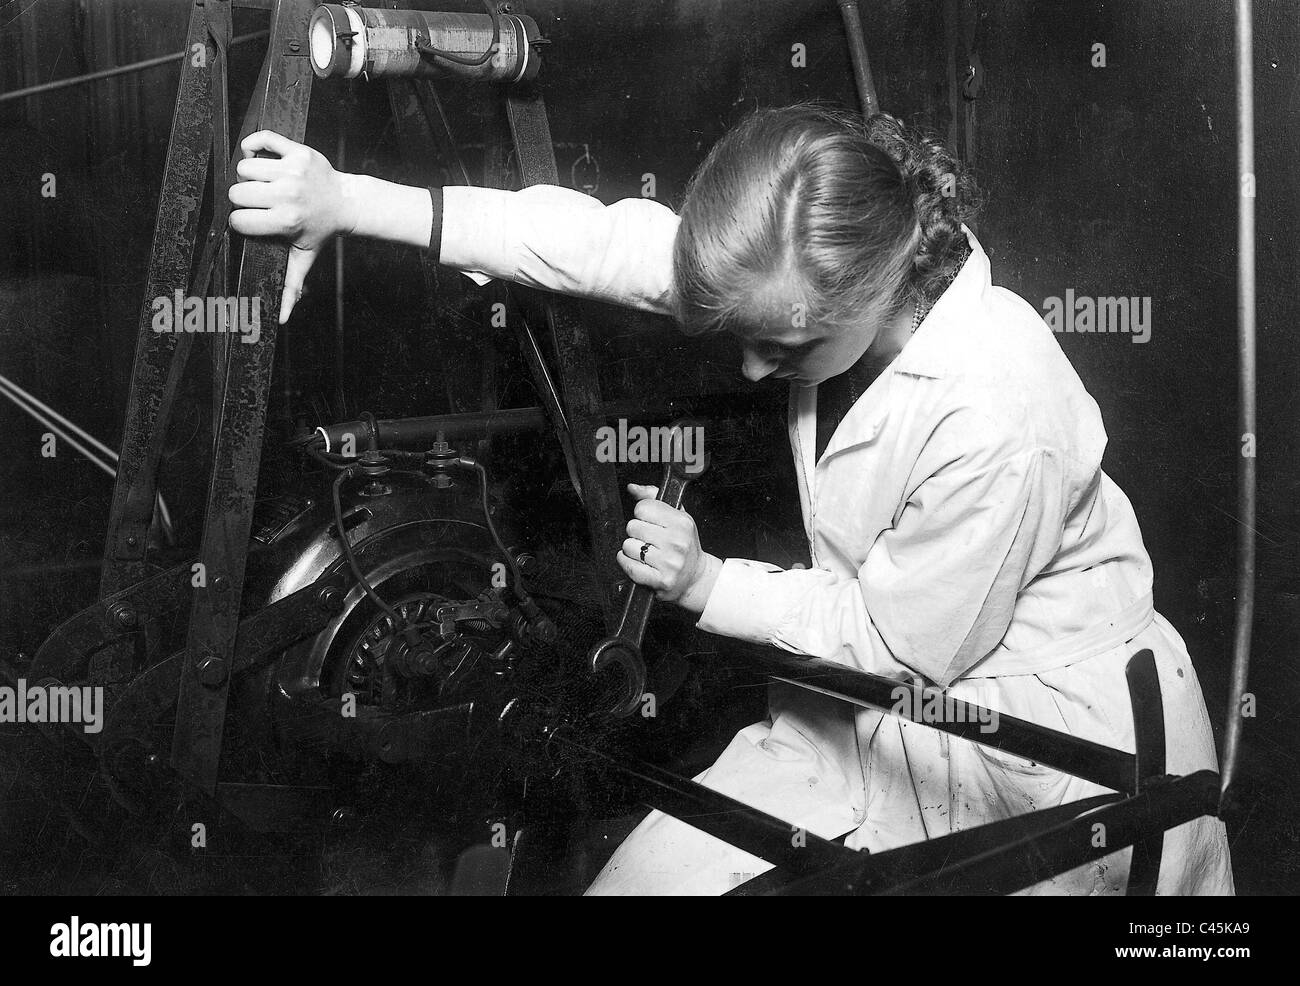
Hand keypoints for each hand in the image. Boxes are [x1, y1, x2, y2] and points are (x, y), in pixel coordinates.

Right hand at [228, 130, 357, 323]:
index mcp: (286, 221)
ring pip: (244, 166)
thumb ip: (289, 285)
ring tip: (264, 185)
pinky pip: (262, 138)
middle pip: (237, 192)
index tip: (254, 222)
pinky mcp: (298, 151)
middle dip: (243, 199)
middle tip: (260, 203)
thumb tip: (280, 319)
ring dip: (248, 175)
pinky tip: (259, 157)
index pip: (239, 220)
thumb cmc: (320, 231)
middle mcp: (288, 195)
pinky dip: (255, 144)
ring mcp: (293, 171)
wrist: (346, 202)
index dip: (242, 222)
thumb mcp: (304, 258)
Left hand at [618, 483, 721, 612]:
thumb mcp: (676, 516)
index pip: (643, 507)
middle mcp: (677, 542)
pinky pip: (629, 566)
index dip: (642, 514)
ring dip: (632, 550)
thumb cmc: (684, 545)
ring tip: (646, 553)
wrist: (696, 577)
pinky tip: (638, 562)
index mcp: (682, 522)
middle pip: (632, 526)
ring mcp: (669, 563)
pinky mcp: (660, 580)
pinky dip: (627, 563)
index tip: (649, 522)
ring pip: (628, 546)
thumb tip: (632, 488)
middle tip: (648, 539)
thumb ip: (652, 498)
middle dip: (636, 533)